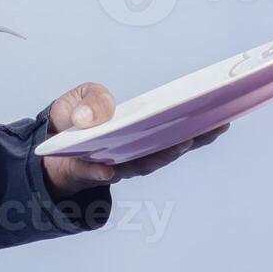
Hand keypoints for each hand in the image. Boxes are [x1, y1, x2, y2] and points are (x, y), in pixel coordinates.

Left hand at [41, 81, 231, 198]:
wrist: (47, 149)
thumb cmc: (74, 120)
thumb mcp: (81, 97)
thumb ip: (93, 98)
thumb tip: (95, 116)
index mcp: (140, 130)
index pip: (177, 129)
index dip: (201, 125)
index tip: (225, 115)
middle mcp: (136, 152)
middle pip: (170, 147)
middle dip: (194, 137)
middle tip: (217, 124)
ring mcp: (116, 165)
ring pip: (141, 163)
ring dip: (160, 155)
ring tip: (181, 141)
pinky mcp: (86, 173)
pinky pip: (95, 174)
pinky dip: (101, 173)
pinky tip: (107, 170)